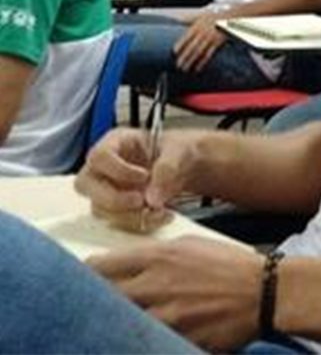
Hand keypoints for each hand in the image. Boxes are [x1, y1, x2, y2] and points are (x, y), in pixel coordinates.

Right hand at [75, 128, 201, 231]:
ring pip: (99, 208)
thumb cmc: (179, 150)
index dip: (118, 170)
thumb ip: (168, 168)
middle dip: (114, 199)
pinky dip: (139, 223)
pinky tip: (161, 216)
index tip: (143, 176)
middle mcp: (105, 166)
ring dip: (129, 215)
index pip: (100, 156)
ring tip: (159, 209)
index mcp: (117, 142)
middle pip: (86, 185)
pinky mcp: (117, 208)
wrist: (188, 168)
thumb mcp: (180, 150)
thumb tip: (152, 197)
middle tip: (141, 201)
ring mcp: (107, 188)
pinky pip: (117, 222)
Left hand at [88, 237, 262, 351]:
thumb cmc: (228, 265)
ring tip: (103, 329)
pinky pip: (146, 344)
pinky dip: (136, 343)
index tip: (79, 281)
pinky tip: (133, 342)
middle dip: (90, 302)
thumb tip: (130, 264)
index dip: (86, 276)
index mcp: (159, 256)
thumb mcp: (190, 245)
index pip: (104, 266)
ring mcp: (166, 315)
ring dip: (110, 326)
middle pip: (104, 297)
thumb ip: (157, 255)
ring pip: (120, 324)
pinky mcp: (179, 338)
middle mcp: (157, 284)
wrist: (262, 291)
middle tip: (83, 308)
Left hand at [173, 12, 226, 71]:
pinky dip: (202, 62)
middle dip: (184, 56)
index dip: (180, 44)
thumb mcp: (201, 16)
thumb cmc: (214, 16)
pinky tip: (197, 68)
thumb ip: (189, 18)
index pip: (186, 36)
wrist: (229, 17)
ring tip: (185, 68)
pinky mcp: (217, 43)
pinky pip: (208, 54)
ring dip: (191, 61)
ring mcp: (210, 38)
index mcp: (197, 26)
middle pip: (191, 46)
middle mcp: (203, 33)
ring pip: (198, 52)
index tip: (174, 52)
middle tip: (178, 65)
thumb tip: (179, 19)